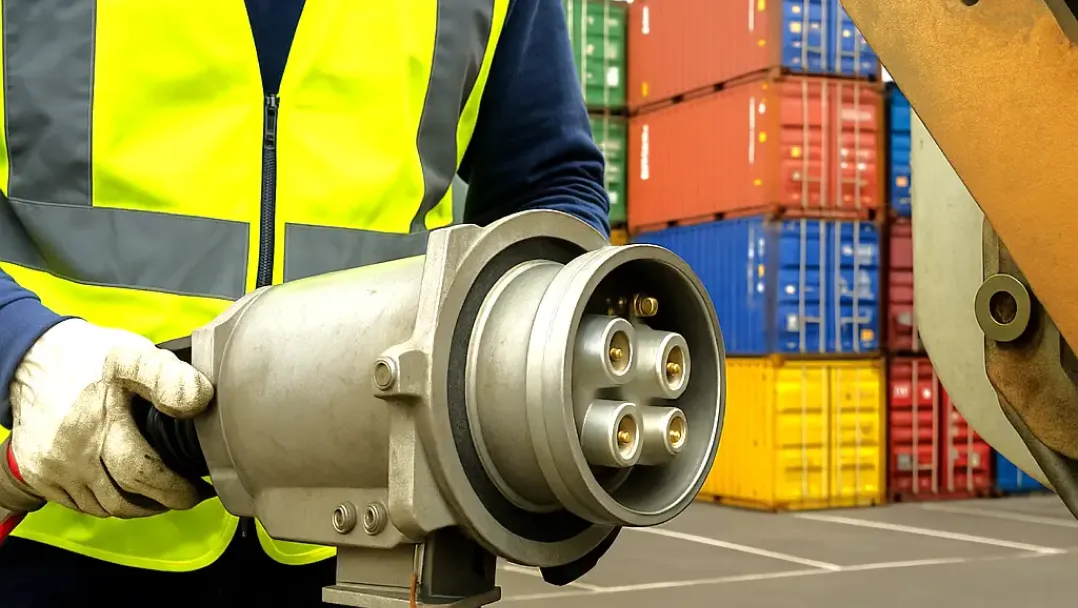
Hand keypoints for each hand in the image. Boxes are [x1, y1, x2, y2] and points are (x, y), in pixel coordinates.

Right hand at [7, 319, 212, 517]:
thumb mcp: (136, 356)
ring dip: (137, 506)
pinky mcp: (36, 476)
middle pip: (124, 499)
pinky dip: (106, 502)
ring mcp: (51, 466)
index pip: (142, 472)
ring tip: (161, 491)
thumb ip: (171, 377)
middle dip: (164, 501)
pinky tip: (126, 487)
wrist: (35, 359)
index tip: (201, 488)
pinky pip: (79, 505)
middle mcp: (71, 448)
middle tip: (188, 493)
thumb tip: (200, 401)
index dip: (177, 489)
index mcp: (100, 419)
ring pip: (103, 507)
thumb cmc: (95, 358)